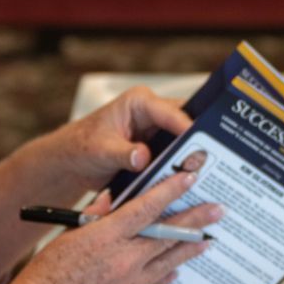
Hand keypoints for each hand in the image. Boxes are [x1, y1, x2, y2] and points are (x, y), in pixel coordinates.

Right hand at [7, 151, 222, 283]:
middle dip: (196, 219)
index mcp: (106, 236)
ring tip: (208, 239)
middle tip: (218, 210)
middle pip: (167, 234)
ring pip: (169, 260)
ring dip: (190, 248)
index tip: (190, 178)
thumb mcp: (68, 235)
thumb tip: (114, 202)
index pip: (146, 207)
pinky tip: (177, 267)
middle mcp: (124, 259)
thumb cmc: (47, 274)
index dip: (170, 191)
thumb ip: (96, 217)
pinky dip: (168, 273)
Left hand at [45, 85, 196, 191]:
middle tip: (209, 162)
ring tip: (206, 173)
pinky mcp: (158, 148)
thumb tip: (142, 157)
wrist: (74, 161)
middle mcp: (153, 112)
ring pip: (184, 140)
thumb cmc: (82, 146)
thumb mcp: (100, 150)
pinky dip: (182, 166)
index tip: (201, 147)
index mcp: (139, 102)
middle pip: (185, 124)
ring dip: (192, 156)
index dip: (187, 129)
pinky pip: (177, 154)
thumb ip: (122, 153)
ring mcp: (157, 131)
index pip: (171, 112)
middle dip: (197, 143)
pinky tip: (192, 180)